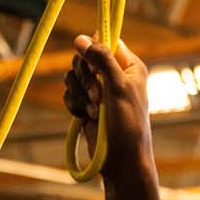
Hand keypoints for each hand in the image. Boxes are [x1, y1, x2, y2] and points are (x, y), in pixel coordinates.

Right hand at [63, 36, 153, 181]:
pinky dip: (74, 105)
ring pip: (74, 75)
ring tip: (95, 112)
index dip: (95, 46)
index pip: (107, 40)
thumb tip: (80, 38)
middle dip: (85, 76)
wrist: (121, 161)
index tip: (89, 58)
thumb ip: (102, 59)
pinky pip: (69, 93)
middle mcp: (114, 75)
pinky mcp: (86, 105)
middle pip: (85, 56)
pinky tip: (85, 118)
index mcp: (130, 67)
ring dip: (80, 93)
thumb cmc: (127, 125)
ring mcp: (99, 91)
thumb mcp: (118, 87)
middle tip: (97, 95)